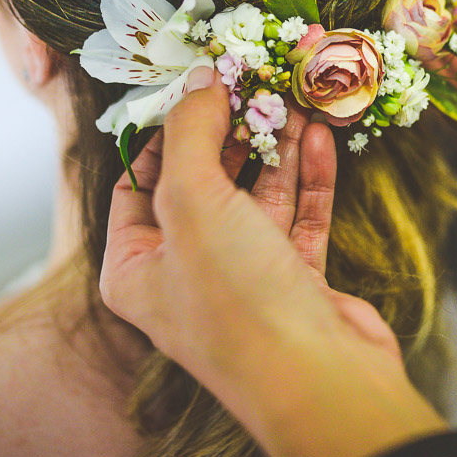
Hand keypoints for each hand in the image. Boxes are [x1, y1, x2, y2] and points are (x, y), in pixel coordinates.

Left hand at [98, 66, 445, 456]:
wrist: (320, 379)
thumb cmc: (236, 300)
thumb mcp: (193, 202)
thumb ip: (191, 132)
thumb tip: (199, 77)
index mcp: (136, 267)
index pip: (138, 180)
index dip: (165, 128)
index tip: (197, 82)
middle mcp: (185, 272)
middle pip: (204, 181)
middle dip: (231, 130)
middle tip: (254, 81)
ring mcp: (244, 277)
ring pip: (257, 194)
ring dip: (277, 145)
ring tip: (294, 97)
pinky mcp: (296, 279)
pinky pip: (298, 215)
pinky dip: (309, 176)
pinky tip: (320, 136)